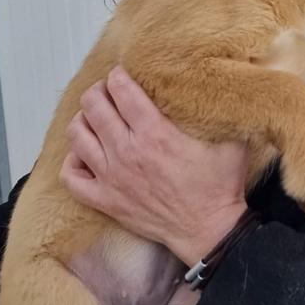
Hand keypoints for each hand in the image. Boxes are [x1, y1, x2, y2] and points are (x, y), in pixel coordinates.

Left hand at [60, 66, 248, 265]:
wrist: (209, 230)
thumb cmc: (219, 187)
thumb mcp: (232, 142)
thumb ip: (226, 114)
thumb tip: (229, 90)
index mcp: (155, 133)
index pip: (121, 90)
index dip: (118, 76)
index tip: (123, 74)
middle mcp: (127, 151)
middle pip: (93, 106)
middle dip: (98, 92)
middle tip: (107, 92)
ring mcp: (112, 177)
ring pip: (77, 136)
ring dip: (83, 120)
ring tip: (94, 118)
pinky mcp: (106, 201)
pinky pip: (71, 177)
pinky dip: (72, 161)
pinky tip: (85, 154)